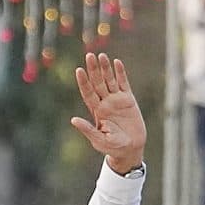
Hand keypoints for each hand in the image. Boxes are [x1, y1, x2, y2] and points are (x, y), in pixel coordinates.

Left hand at [70, 53, 146, 172]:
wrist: (130, 149)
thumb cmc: (112, 147)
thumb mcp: (98, 139)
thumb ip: (87, 129)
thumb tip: (73, 120)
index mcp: (96, 111)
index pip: (88, 93)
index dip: (83, 82)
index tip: (79, 70)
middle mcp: (105, 102)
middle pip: (97, 83)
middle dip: (93, 70)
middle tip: (89, 55)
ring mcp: (116, 100)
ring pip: (110, 80)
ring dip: (106, 68)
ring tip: (101, 56)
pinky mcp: (128, 100)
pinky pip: (124, 83)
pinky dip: (121, 73)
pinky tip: (117, 62)